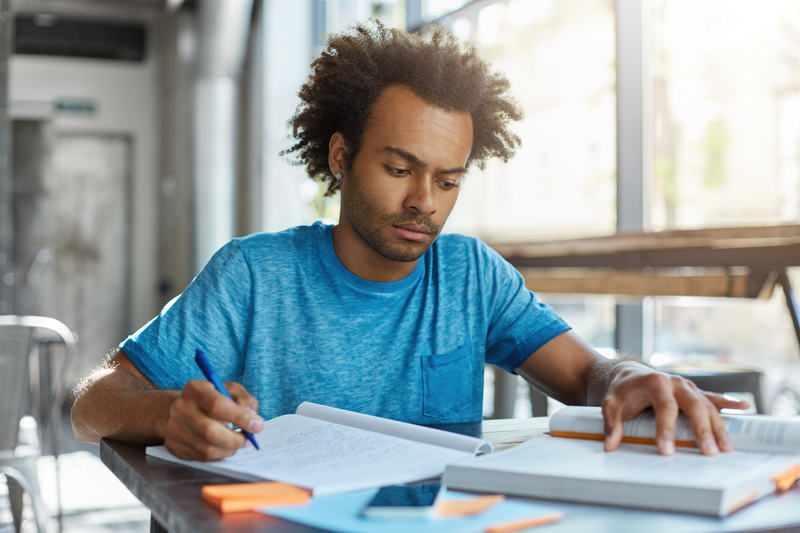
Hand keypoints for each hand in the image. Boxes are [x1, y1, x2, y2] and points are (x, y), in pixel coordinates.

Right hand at [164, 380, 263, 460]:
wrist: (184, 409)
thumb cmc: (213, 398)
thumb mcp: (231, 390)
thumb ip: (245, 400)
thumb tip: (252, 418)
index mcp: (195, 389)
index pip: (218, 405)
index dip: (241, 418)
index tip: (258, 426)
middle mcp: (180, 408)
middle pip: (210, 431)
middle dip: (235, 439)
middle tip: (249, 440)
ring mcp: (174, 428)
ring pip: (206, 448)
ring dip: (229, 449)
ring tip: (238, 443)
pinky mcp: (173, 445)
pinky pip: (201, 457)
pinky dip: (218, 455)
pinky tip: (224, 447)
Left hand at [601, 362, 747, 455]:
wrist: (628, 373)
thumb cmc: (621, 390)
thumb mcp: (611, 404)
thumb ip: (611, 423)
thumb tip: (610, 445)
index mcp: (655, 382)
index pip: (664, 407)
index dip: (666, 429)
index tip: (667, 450)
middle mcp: (675, 382)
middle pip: (693, 406)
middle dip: (702, 430)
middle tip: (708, 452)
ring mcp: (687, 386)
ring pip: (707, 405)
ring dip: (718, 427)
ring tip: (726, 448)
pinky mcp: (693, 392)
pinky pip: (713, 397)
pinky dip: (728, 402)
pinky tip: (744, 407)